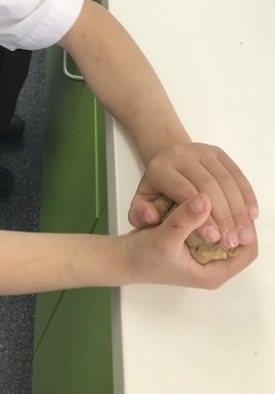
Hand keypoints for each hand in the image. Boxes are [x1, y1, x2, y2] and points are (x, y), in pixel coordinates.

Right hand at [124, 194, 257, 287]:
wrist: (123, 258)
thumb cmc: (142, 255)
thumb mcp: (163, 238)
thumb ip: (185, 220)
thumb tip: (205, 199)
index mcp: (211, 273)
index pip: (246, 251)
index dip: (244, 225)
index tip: (234, 200)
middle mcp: (212, 266)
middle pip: (240, 241)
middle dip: (236, 216)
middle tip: (228, 191)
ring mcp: (205, 256)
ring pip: (227, 232)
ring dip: (225, 212)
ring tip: (218, 191)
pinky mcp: (197, 245)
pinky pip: (214, 227)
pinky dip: (212, 212)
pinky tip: (203, 196)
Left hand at [128, 142, 258, 249]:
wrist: (166, 160)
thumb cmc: (156, 189)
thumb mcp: (141, 203)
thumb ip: (141, 215)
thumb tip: (151, 219)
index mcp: (160, 168)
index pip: (184, 192)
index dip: (201, 216)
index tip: (214, 239)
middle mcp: (181, 155)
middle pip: (208, 185)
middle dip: (224, 216)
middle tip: (233, 241)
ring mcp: (201, 151)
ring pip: (226, 180)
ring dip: (239, 209)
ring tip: (244, 235)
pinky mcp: (218, 152)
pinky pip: (236, 174)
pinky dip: (246, 195)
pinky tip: (251, 216)